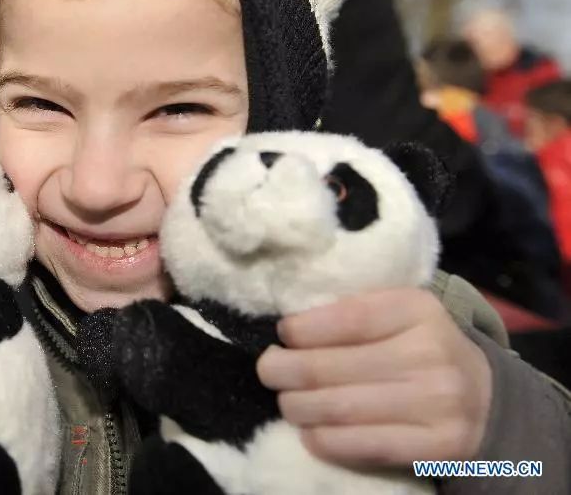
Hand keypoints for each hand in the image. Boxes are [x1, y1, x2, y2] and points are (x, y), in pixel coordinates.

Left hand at [257, 289, 491, 466]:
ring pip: (340, 408)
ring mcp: (437, 404)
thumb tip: (290, 327)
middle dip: (285, 370)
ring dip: (297, 407)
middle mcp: (430, 354)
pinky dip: (324, 440)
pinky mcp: (437, 447)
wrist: (490, 401)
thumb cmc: (425, 348)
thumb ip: (354, 311)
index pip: (348, 317)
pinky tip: (310, 432)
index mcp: (418, 310)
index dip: (304, 329)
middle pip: (333, 367)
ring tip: (287, 401)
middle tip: (268, 370)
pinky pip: (362, 445)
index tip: (283, 334)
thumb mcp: (402, 314)